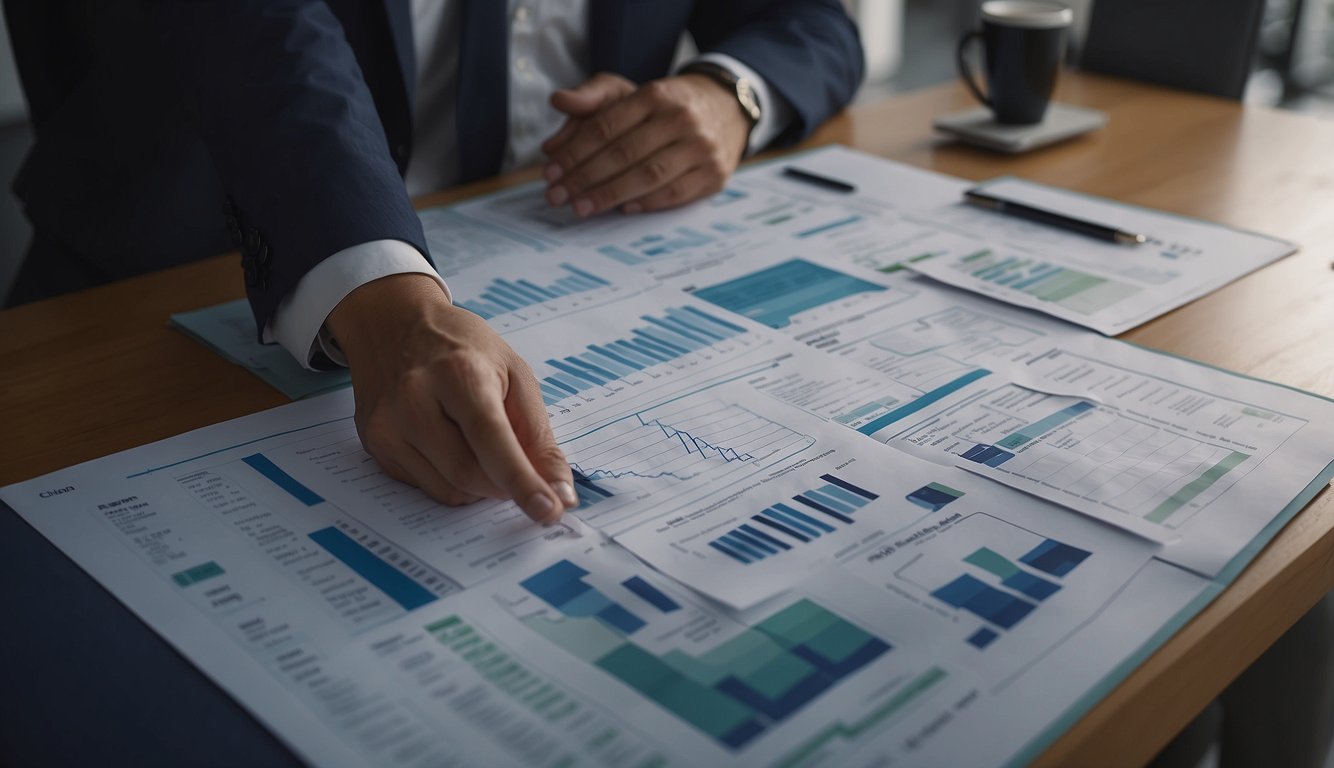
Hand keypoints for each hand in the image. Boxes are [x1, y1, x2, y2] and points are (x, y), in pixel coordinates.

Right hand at [326, 274, 577, 523]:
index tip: (549, 510)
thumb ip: (538, 434)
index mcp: (457, 372)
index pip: (491, 437)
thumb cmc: (461, 345)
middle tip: (524, 474)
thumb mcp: (513, 373)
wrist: (391, 323)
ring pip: (449, 489)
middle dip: (505, 485)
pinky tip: (454, 445)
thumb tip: (559, 490)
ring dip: (482, 486)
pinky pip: (427, 487)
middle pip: (469, 473)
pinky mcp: (375, 445)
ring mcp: (387, 425)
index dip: (521, 479)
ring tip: (483, 446)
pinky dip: (454, 481)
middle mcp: (414, 400)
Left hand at [541, 71, 749, 217]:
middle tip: (556, 196)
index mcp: (656, 94)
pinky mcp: (714, 175)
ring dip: (609, 196)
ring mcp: (702, 148)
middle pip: (623, 154)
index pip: (606, 127)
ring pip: (648, 177)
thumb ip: (592, 95)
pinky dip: (645, 204)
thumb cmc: (666, 105)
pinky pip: (674, 194)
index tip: (550, 172)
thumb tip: (558, 101)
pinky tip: (621, 209)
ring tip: (581, 208)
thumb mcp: (630, 91)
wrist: (726, 109)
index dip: (573, 152)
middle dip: (584, 178)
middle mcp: (682, 119)